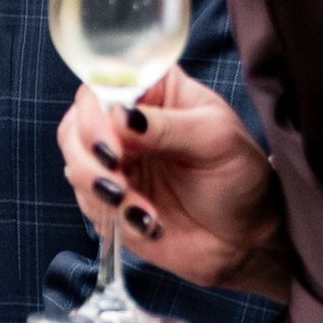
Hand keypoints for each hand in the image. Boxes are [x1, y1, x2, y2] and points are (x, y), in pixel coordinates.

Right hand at [57, 68, 288, 302]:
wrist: (247, 237)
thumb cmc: (240, 176)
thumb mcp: (216, 139)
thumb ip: (167, 126)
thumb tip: (119, 116)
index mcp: (153, 93)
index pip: (102, 85)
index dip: (95, 112)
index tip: (112, 142)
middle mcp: (126, 125)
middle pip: (75, 125)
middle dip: (89, 156)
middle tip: (117, 181)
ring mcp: (116, 164)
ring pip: (75, 165)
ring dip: (100, 190)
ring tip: (138, 208)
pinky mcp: (111, 202)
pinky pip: (88, 204)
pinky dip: (113, 216)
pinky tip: (149, 224)